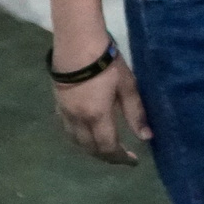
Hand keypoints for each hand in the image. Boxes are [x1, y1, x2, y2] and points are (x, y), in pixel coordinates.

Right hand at [52, 43, 149, 164]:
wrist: (77, 43)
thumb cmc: (107, 62)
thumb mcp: (127, 86)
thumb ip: (136, 113)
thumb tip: (146, 137)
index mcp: (97, 116)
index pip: (108, 147)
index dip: (121, 158)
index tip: (133, 161)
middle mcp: (78, 120)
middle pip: (90, 148)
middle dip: (107, 156)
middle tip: (122, 156)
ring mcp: (64, 112)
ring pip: (76, 141)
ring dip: (91, 149)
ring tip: (106, 148)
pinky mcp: (58, 104)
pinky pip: (68, 130)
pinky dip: (79, 138)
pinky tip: (87, 133)